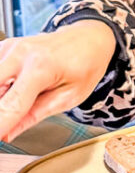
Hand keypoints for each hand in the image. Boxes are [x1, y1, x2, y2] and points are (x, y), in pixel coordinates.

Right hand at [0, 21, 116, 141]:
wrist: (87, 38)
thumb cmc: (84, 66)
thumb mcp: (68, 96)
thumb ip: (34, 115)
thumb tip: (8, 135)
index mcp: (41, 67)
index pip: (11, 106)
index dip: (0, 126)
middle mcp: (20, 53)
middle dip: (0, 110)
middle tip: (10, 121)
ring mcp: (9, 47)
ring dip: (1, 97)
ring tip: (27, 99)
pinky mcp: (3, 47)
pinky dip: (0, 86)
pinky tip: (12, 90)